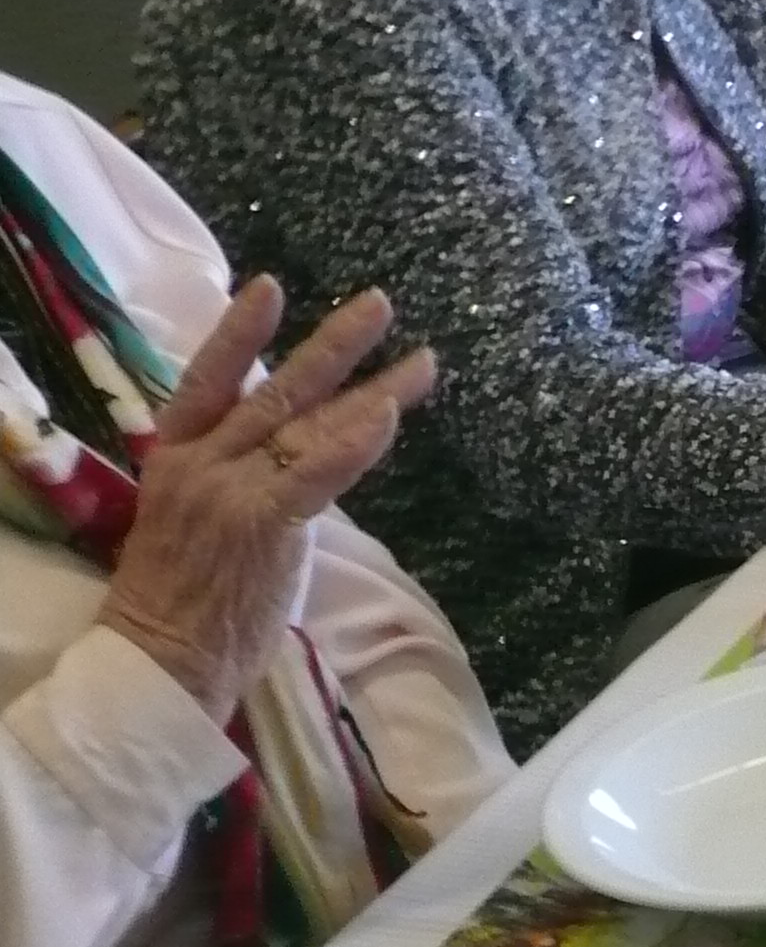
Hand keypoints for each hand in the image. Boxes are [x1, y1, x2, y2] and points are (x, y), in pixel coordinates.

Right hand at [95, 279, 435, 723]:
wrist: (160, 659)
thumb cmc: (181, 594)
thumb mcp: (192, 513)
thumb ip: (240, 470)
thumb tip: (302, 439)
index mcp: (176, 457)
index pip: (205, 381)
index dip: (236, 333)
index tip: (268, 287)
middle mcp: (204, 463)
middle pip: (277, 391)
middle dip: (334, 346)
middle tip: (380, 303)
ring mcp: (234, 491)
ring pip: (312, 426)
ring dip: (375, 389)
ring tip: (424, 359)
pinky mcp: (265, 524)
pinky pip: (317, 473)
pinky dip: (355, 441)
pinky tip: (388, 412)